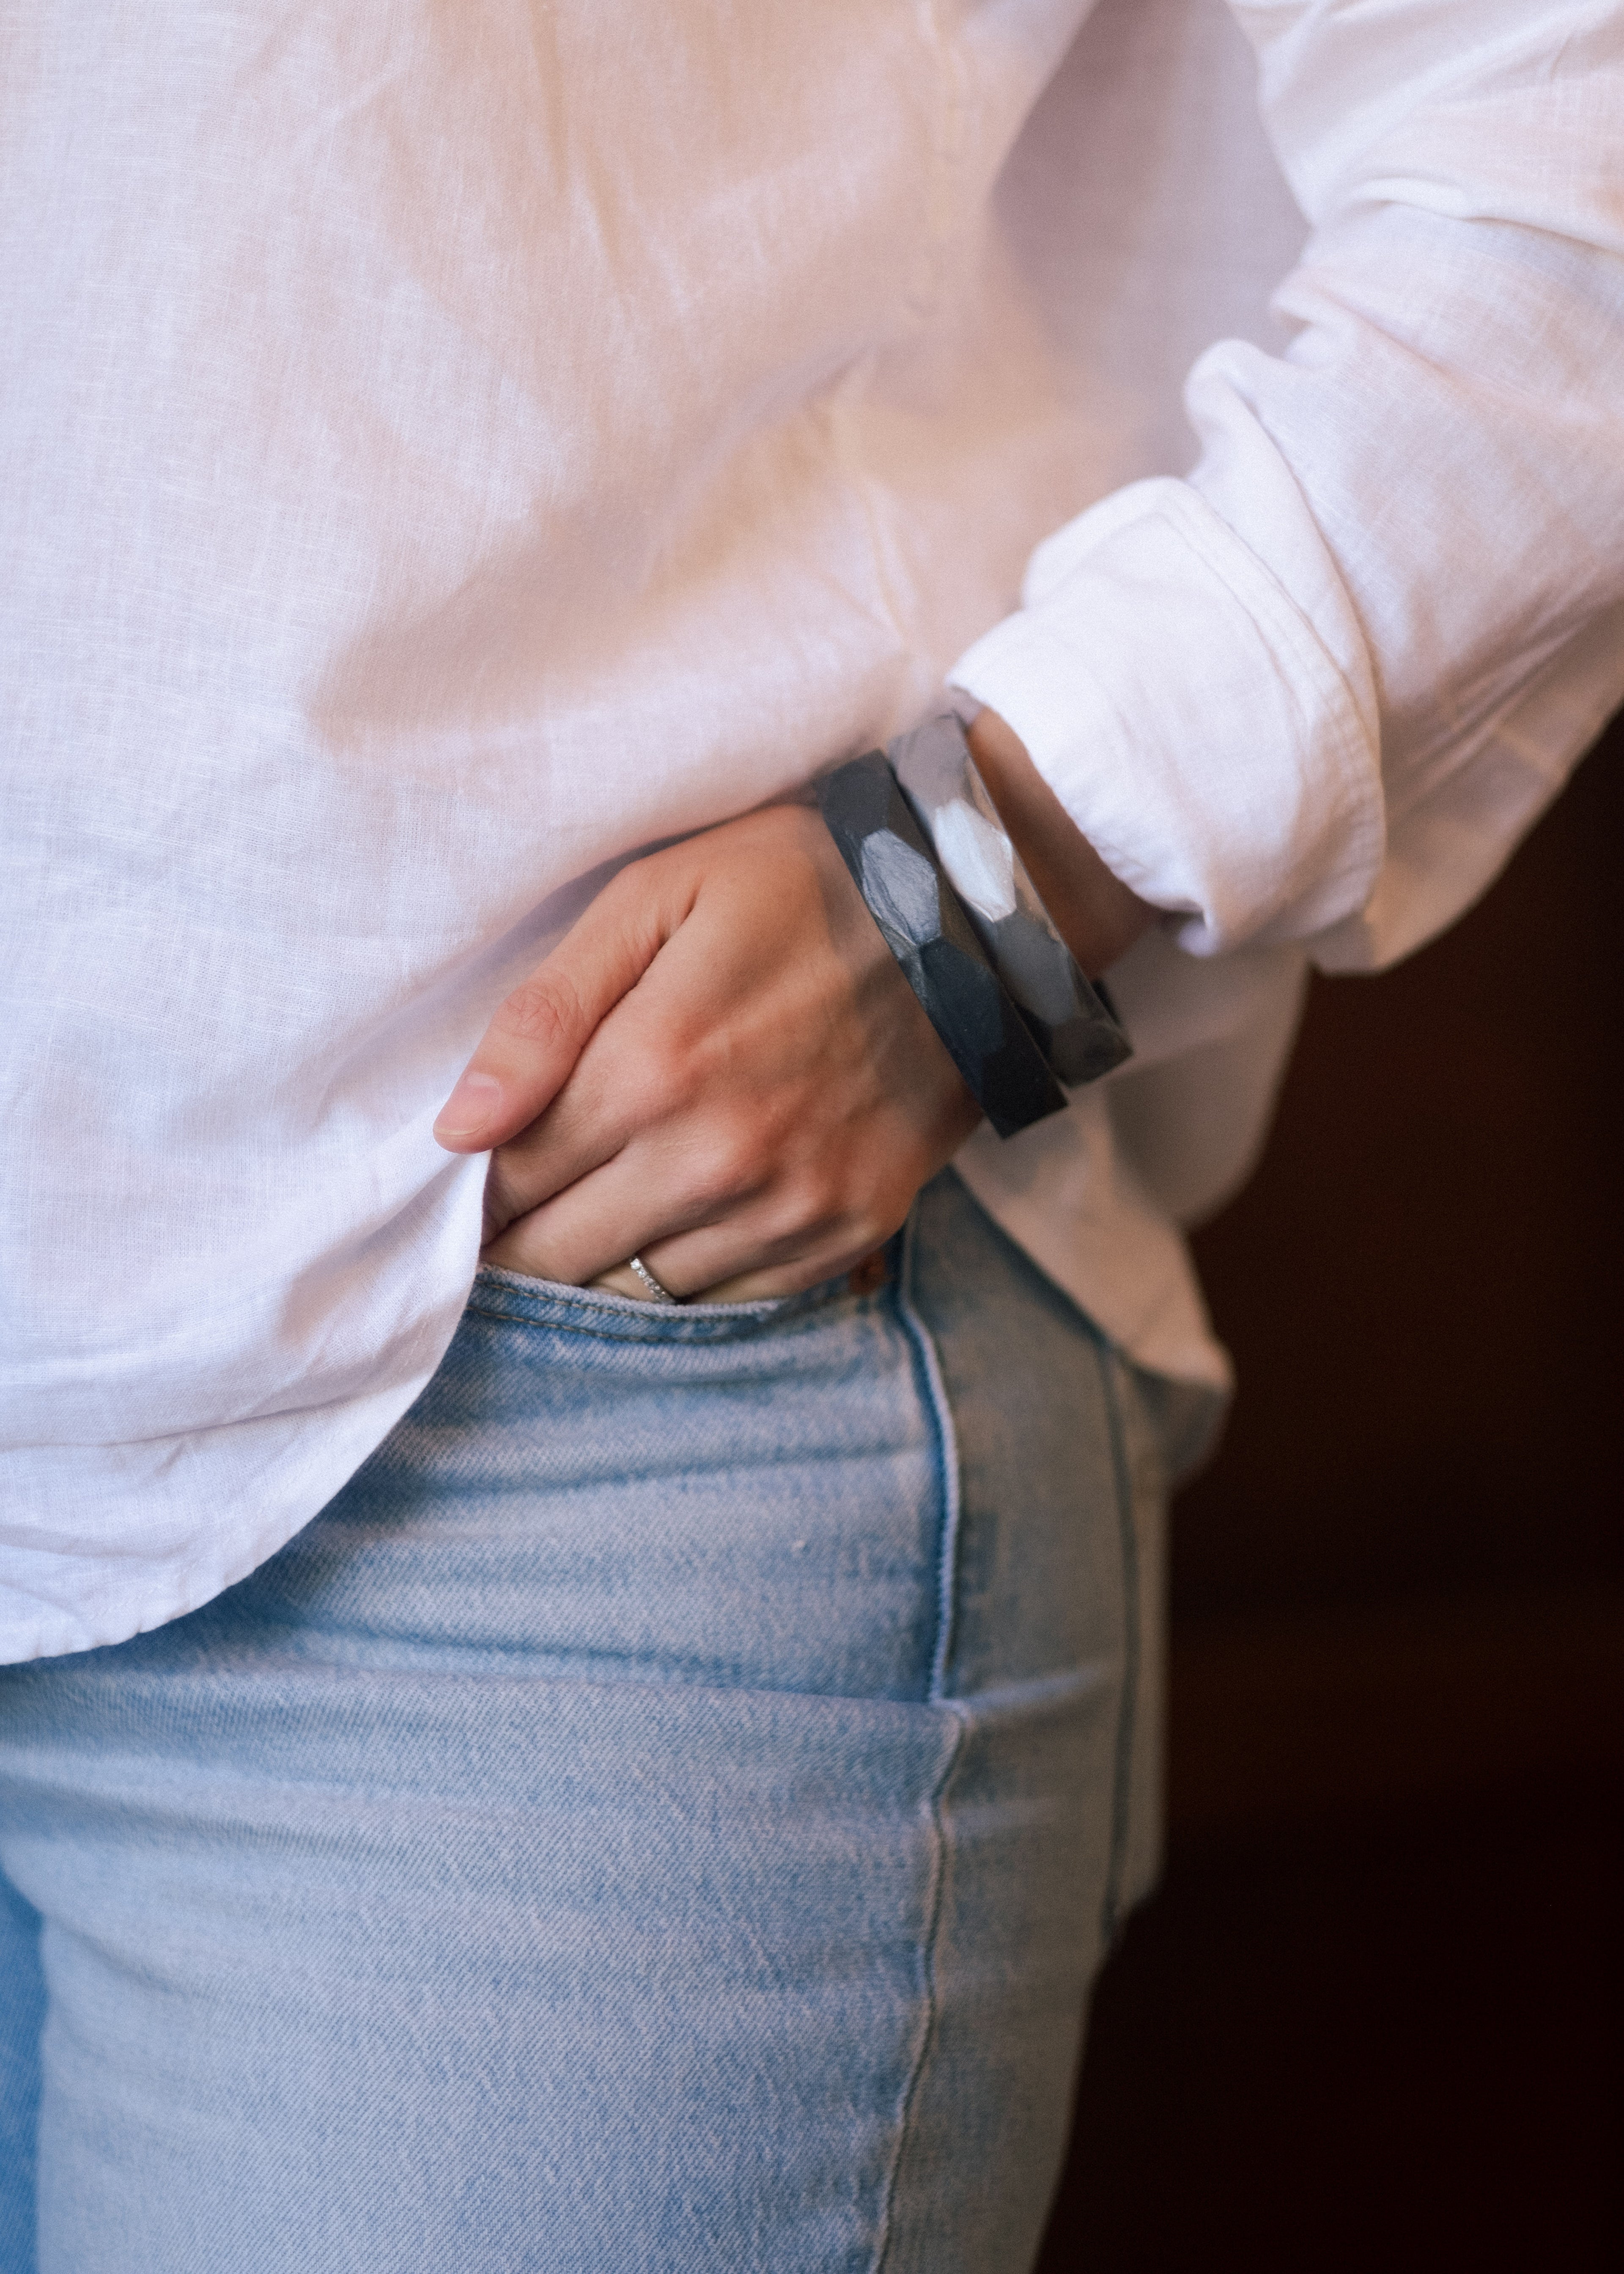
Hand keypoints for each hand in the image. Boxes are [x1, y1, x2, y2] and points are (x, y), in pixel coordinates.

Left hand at [433, 802, 981, 1301]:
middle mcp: (716, 1157)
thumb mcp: (655, 898)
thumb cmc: (795, 884)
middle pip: (564, 1251)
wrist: (971, 915)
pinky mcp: (846, 1231)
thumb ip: (546, 1013)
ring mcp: (789, 1205)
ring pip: (643, 1290)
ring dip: (600, 1267)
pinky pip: (731, 1300)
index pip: (515, 1175)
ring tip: (589, 1225)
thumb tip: (459, 1130)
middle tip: (513, 1218)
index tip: (473, 1175)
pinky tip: (676, 1231)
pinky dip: (688, 1279)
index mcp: (653, 1067)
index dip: (478, 1183)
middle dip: (522, 1239)